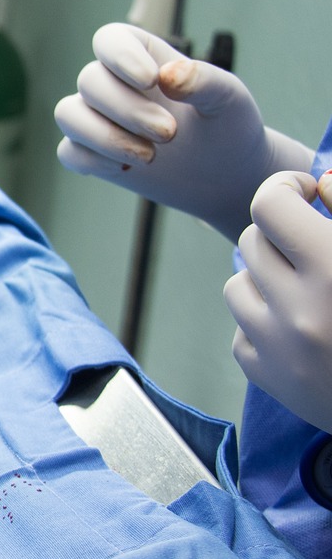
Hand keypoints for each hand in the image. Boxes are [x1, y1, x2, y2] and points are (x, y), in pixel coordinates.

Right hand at [55, 23, 312, 241]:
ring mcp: (98, 119)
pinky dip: (92, 160)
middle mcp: (113, 84)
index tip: (150, 81)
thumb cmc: (227, 126)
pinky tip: (126, 168)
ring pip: (68, 114)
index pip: (109, 40)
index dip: (120, 56)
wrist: (226, 174)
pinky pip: (68, 152)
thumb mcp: (228, 99)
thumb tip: (167, 75)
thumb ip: (203, 81)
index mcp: (143, 57)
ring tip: (149, 157)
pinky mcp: (91, 154)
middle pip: (89, 81)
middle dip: (127, 110)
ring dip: (105, 137)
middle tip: (170, 133)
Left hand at [225, 171, 331, 433]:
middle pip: (253, 241)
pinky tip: (305, 334)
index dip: (285, 189)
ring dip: (269, 280)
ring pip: (238, 284)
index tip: (306, 195)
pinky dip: (266, 326)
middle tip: (317, 248)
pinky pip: (241, 331)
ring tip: (310, 291)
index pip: (269, 206)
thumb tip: (320, 182)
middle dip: (283, 237)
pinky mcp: (265, 376)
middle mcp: (301, 309)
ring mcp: (278, 347)